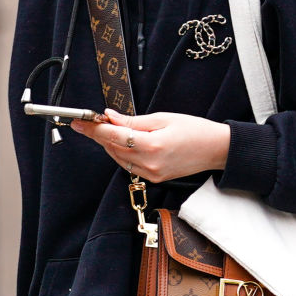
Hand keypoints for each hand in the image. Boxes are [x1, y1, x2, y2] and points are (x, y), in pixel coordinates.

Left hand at [71, 108, 230, 182]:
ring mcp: (151, 174)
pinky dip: (122, 153)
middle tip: (93, 121)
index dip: (93, 128)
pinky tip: (124, 142)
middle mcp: (149, 164)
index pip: (113, 136)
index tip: (79, 122)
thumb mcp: (163, 118)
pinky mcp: (155, 178)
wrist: (216, 150)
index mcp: (151, 146)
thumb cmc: (195, 130)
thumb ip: (133, 121)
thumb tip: (110, 117)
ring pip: (119, 158)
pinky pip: (129, 165)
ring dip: (110, 144)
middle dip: (100, 135)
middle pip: (112, 149)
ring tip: (109, 129)